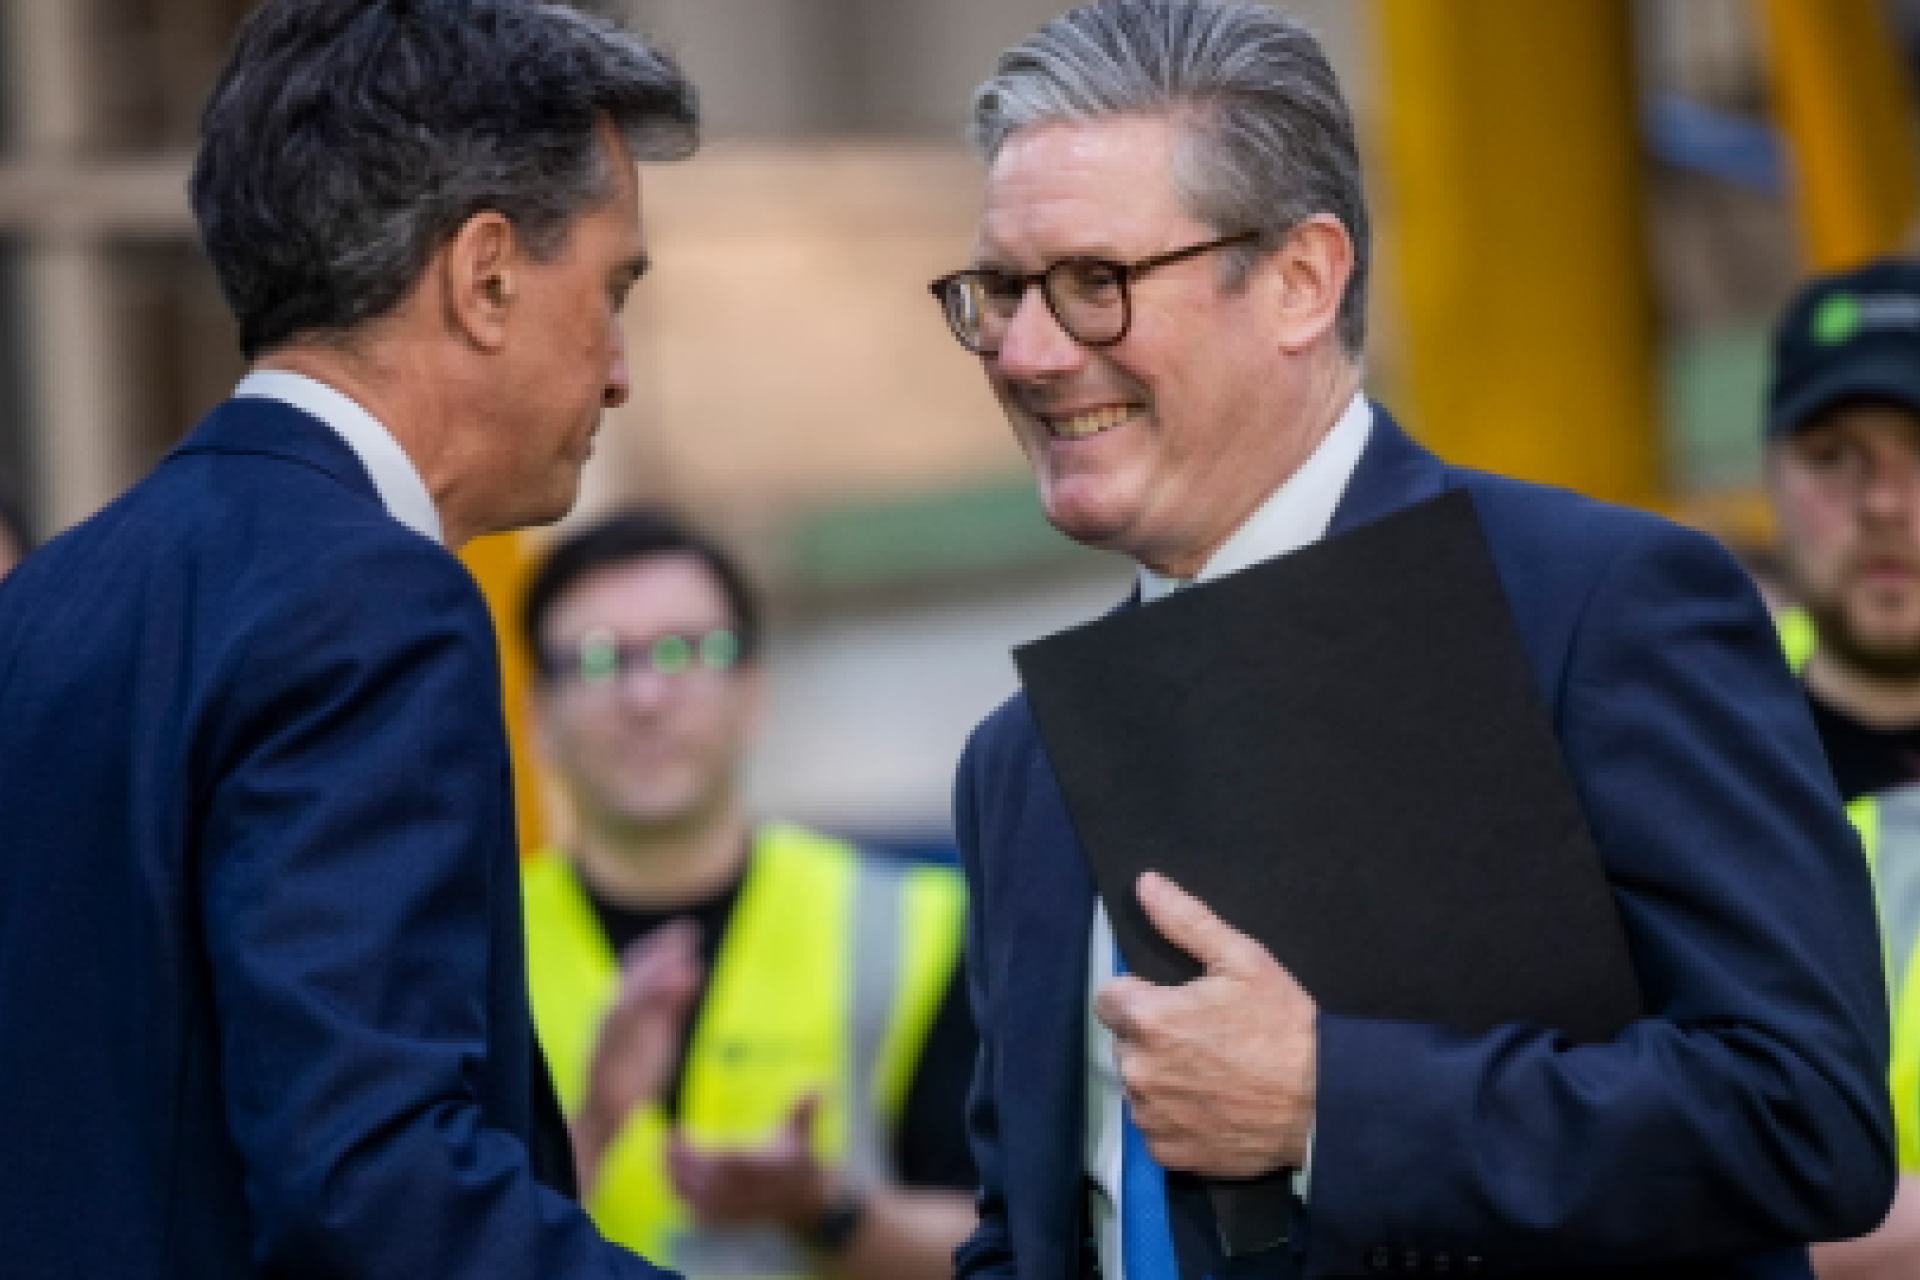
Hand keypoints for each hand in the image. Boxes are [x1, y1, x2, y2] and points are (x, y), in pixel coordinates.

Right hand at [574, 919, 701, 1179]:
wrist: (602, 1123)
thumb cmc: (630, 1081)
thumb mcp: (658, 1037)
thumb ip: (671, 1006)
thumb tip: (691, 970)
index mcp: (619, 1013)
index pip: (634, 972)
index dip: (658, 949)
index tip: (685, 931)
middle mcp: (608, 1019)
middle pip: (629, 976)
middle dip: (657, 951)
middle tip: (688, 931)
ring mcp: (603, 1039)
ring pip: (625, 997)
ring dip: (653, 975)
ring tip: (685, 959)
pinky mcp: (603, 1060)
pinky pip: (623, 1027)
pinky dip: (646, 1005)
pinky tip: (676, 990)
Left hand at [666, 1093, 838, 1233]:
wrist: (806, 1205)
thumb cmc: (799, 1161)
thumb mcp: (802, 1132)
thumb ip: (805, 1108)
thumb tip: (819, 1085)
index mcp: (763, 1167)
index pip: (726, 1159)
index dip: (700, 1149)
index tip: (679, 1133)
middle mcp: (748, 1190)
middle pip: (706, 1178)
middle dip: (682, 1161)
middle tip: (664, 1140)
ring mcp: (737, 1208)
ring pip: (698, 1197)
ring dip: (676, 1177)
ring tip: (662, 1154)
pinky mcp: (728, 1221)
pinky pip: (699, 1212)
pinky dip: (682, 1197)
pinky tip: (670, 1178)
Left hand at [1094, 870, 1316, 1177]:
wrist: (1325, 1105)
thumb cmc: (1284, 1027)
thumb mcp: (1244, 960)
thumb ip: (1186, 920)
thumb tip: (1145, 884)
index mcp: (1148, 1019)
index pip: (1107, 998)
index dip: (1139, 996)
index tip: (1172, 1002)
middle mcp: (1138, 1070)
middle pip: (1125, 1043)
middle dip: (1152, 1037)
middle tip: (1202, 1038)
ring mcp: (1151, 1116)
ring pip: (1139, 1086)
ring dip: (1161, 1078)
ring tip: (1211, 1074)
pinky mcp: (1168, 1152)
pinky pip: (1155, 1127)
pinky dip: (1175, 1118)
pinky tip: (1212, 1106)